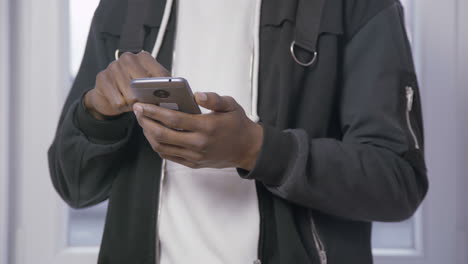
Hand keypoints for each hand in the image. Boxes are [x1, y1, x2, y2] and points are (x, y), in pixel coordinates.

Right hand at [84, 51, 168, 119]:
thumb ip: (160, 87)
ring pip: (131, 95)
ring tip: (134, 104)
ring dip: (134, 105)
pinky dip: (122, 108)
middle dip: (147, 99)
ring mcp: (114, 66)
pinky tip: (122, 104)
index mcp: (144, 58)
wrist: (109, 93)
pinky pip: (118, 101)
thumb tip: (171, 97)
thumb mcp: (150, 86)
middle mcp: (128, 58)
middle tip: (148, 105)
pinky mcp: (102, 77)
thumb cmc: (134, 89)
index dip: (165, 90)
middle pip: (144, 85)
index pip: (160, 74)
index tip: (167, 100)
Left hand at [133, 92, 262, 169]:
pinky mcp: (194, 163)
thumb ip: (214, 98)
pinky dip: (158, 146)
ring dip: (149, 134)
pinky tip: (154, 135)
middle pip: (163, 135)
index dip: (154, 112)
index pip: (173, 119)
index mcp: (206, 127)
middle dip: (146, 122)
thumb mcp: (231, 105)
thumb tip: (197, 94)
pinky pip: (169, 156)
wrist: (248, 149)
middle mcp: (198, 144)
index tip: (141, 105)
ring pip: (163, 147)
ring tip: (144, 122)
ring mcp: (195, 156)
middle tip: (137, 111)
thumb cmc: (238, 125)